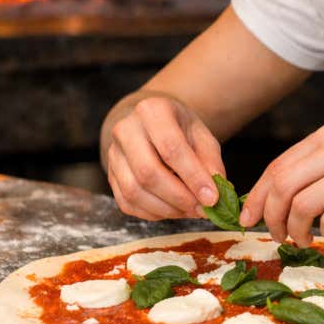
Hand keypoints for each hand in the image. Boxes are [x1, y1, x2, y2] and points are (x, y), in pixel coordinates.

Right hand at [106, 95, 224, 220]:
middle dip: (178, 197)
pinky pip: (127, 203)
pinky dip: (153, 213)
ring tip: (190, 210)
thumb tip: (213, 194)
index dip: (193, 177)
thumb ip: (210, 162)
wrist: (151, 123)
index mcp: (152, 110)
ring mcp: (114, 153)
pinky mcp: (110, 175)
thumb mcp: (202, 136)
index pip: (171, 147)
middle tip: (201, 209)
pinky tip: (173, 210)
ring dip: (166, 209)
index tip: (212, 198)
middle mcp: (126, 129)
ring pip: (134, 191)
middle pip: (148, 172)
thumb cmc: (180, 129)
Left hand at [240, 124, 323, 245]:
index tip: (248, 219)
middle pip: (283, 186)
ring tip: (304, 240)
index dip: (257, 197)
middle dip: (271, 217)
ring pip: (302, 205)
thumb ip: (317, 168)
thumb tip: (272, 199)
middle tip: (276, 236)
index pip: (277, 166)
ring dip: (296, 230)